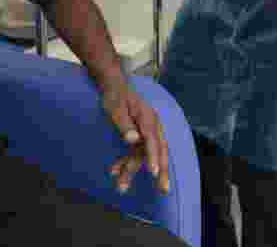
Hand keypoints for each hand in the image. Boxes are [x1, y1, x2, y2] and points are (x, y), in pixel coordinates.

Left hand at [100, 79, 169, 193]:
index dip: (153, 156)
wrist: (113, 87)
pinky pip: (135, 152)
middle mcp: (151, 126)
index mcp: (147, 118)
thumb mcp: (115, 108)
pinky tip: (114, 170)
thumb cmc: (115, 96)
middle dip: (160, 171)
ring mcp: (146, 132)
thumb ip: (124, 124)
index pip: (153, 140)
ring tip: (121, 187)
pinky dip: (125, 162)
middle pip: (158, 151)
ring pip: (143, 155)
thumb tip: (133, 139)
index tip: (154, 172)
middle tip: (163, 190)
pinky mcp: (139, 136)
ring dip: (132, 170)